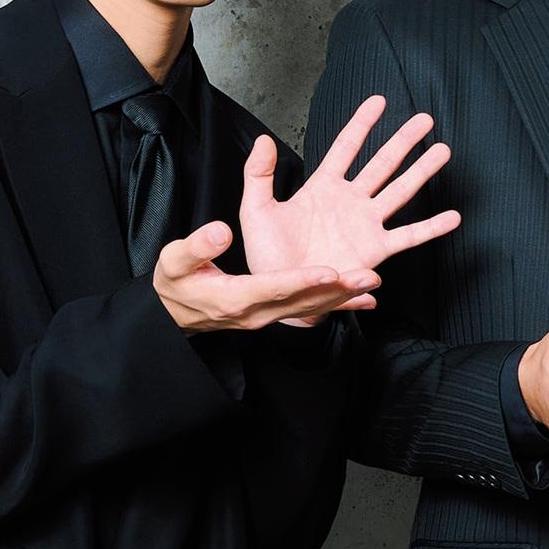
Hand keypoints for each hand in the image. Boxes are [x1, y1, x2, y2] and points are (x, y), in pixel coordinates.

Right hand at [154, 220, 380, 334]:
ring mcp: (268, 317)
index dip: (303, 280)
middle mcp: (257, 312)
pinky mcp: (275, 314)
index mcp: (234, 297)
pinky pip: (312, 311)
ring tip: (373, 282)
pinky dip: (340, 307)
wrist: (175, 314)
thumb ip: (198, 247)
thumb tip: (220, 231)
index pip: (275, 288)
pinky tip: (365, 302)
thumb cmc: (176, 283)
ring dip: (345, 296)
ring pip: (312, 307)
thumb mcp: (176, 261)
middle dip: (338, 290)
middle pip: (303, 301)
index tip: (328, 271)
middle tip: (368, 277)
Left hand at [240, 96, 461, 318]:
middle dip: (404, 141)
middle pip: (382, 164)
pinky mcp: (375, 251)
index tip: (380, 102)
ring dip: (421, 172)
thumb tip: (263, 139)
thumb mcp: (256, 210)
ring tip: (442, 152)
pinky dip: (431, 228)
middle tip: (425, 120)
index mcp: (323, 188)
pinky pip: (408, 236)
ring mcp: (365, 225)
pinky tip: (452, 217)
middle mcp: (350, 202)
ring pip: (400, 192)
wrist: (281, 293)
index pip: (346, 147)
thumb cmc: (268, 255)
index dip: (363, 123)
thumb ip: (258, 174)